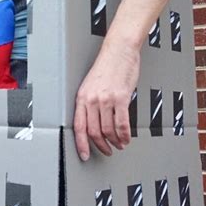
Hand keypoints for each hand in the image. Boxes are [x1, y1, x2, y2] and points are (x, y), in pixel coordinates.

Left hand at [74, 41, 139, 159]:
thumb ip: (90, 102)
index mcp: (82, 96)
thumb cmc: (107, 66)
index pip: (78, 126)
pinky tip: (127, 138)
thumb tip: (94, 122)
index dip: (81, 144)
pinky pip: (122, 124)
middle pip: (94, 131)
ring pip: (108, 131)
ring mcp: (106, 99)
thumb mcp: (91, 84)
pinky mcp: (121, 98)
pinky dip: (125, 135)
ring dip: (115, 142)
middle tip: (107, 150)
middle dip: (101, 145)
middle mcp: (92, 99)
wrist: (119, 50)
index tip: (85, 155)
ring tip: (119, 144)